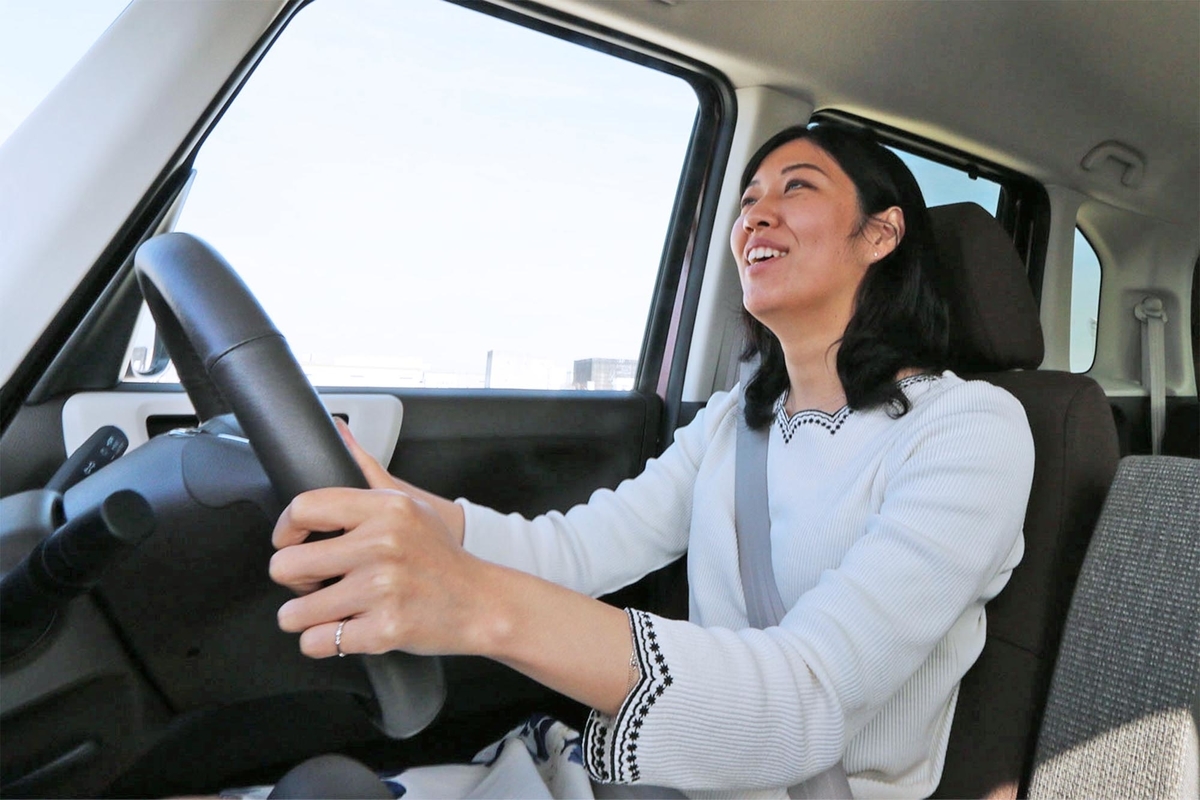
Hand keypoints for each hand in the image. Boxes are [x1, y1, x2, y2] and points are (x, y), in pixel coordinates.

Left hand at [269, 427, 487, 658]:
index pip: (302, 509)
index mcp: (386, 509)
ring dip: (303, 617)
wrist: (483, 603)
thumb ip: (369, 470)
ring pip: (294, 613)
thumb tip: (338, 430)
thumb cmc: (440, 557)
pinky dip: (323, 643)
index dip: (284, 531)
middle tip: (315, 582)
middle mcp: (382, 546)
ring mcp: (383, 590)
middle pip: (286, 566)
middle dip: (293, 580)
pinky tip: (343, 631)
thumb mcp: (410, 505)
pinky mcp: (384, 630)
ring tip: (326, 610)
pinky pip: (317, 643)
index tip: (291, 543)